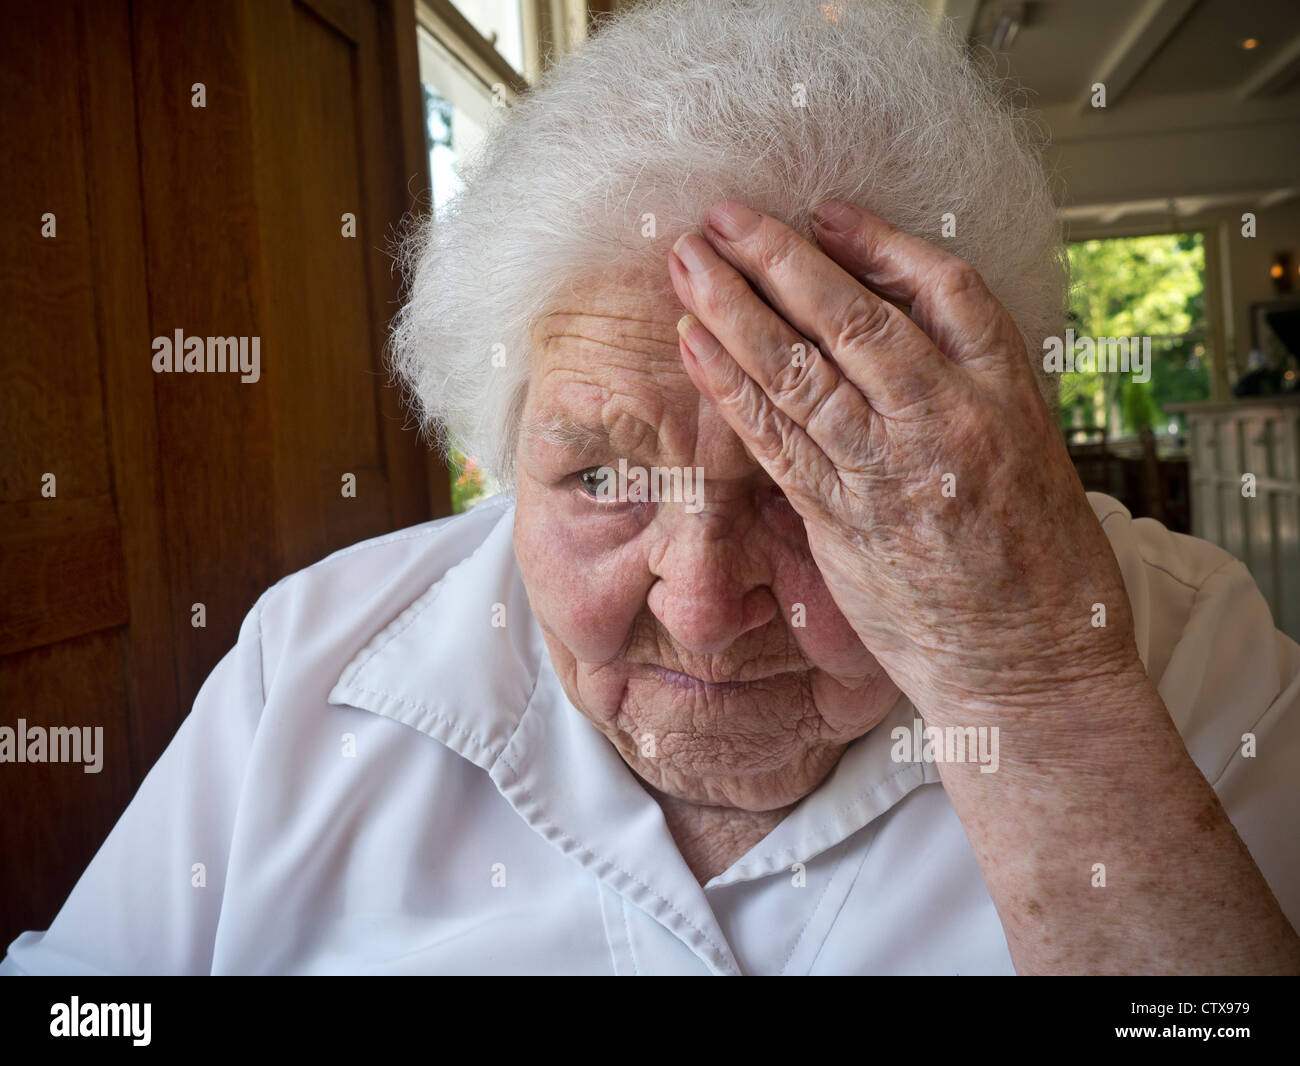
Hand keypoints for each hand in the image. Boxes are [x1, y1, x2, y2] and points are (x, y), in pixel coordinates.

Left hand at [667, 199, 1142, 724]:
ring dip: (732, 310)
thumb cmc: (1043, 567)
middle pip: (850, 319)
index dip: (878, 242)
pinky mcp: (844, 525)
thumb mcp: (1032, 452)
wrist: (1035, 669)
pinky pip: (775, 443)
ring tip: (687, 262)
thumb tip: (883, 339)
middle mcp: (948, 422)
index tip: (825, 213)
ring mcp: (891, 473)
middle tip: (723, 216)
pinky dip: (730, 390)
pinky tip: (693, 346)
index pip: (944, 288)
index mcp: (1008, 393)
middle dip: (777, 258)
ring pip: (799, 373)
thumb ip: (965, 390)